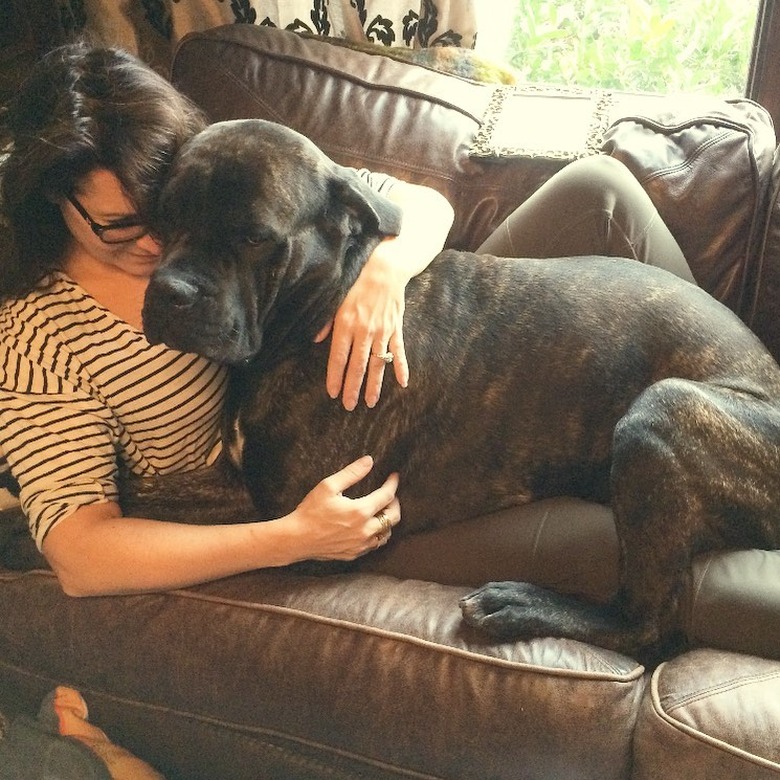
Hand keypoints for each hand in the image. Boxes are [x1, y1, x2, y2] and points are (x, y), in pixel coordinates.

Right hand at [291, 455, 399, 559]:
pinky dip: (377, 535)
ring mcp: (360, 544)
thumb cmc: (310, 511)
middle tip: (391, 495)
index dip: (393, 484)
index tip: (394, 477)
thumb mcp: (328, 486)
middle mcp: (365, 530)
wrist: (296, 539)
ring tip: (382, 511)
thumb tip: (369, 461)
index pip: (387, 496)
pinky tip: (371, 528)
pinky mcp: (354, 554)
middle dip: (395, 503)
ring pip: (386, 534)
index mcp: (360, 511)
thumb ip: (351, 473)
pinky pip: (374, 545)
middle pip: (393, 517)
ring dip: (388, 521)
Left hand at [316, 240, 409, 410]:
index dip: (336, 377)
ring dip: (375, 384)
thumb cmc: (356, 281)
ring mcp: (382, 332)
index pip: (339, 357)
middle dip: (353, 387)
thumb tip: (315, 340)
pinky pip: (399, 351)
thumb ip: (326, 321)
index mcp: (346, 324)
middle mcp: (365, 331)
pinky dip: (401, 367)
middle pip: (358, 365)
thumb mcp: (335, 298)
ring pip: (378, 363)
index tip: (333, 393)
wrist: (385, 267)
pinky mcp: (396, 328)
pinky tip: (403, 383)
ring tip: (371, 402)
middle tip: (349, 406)